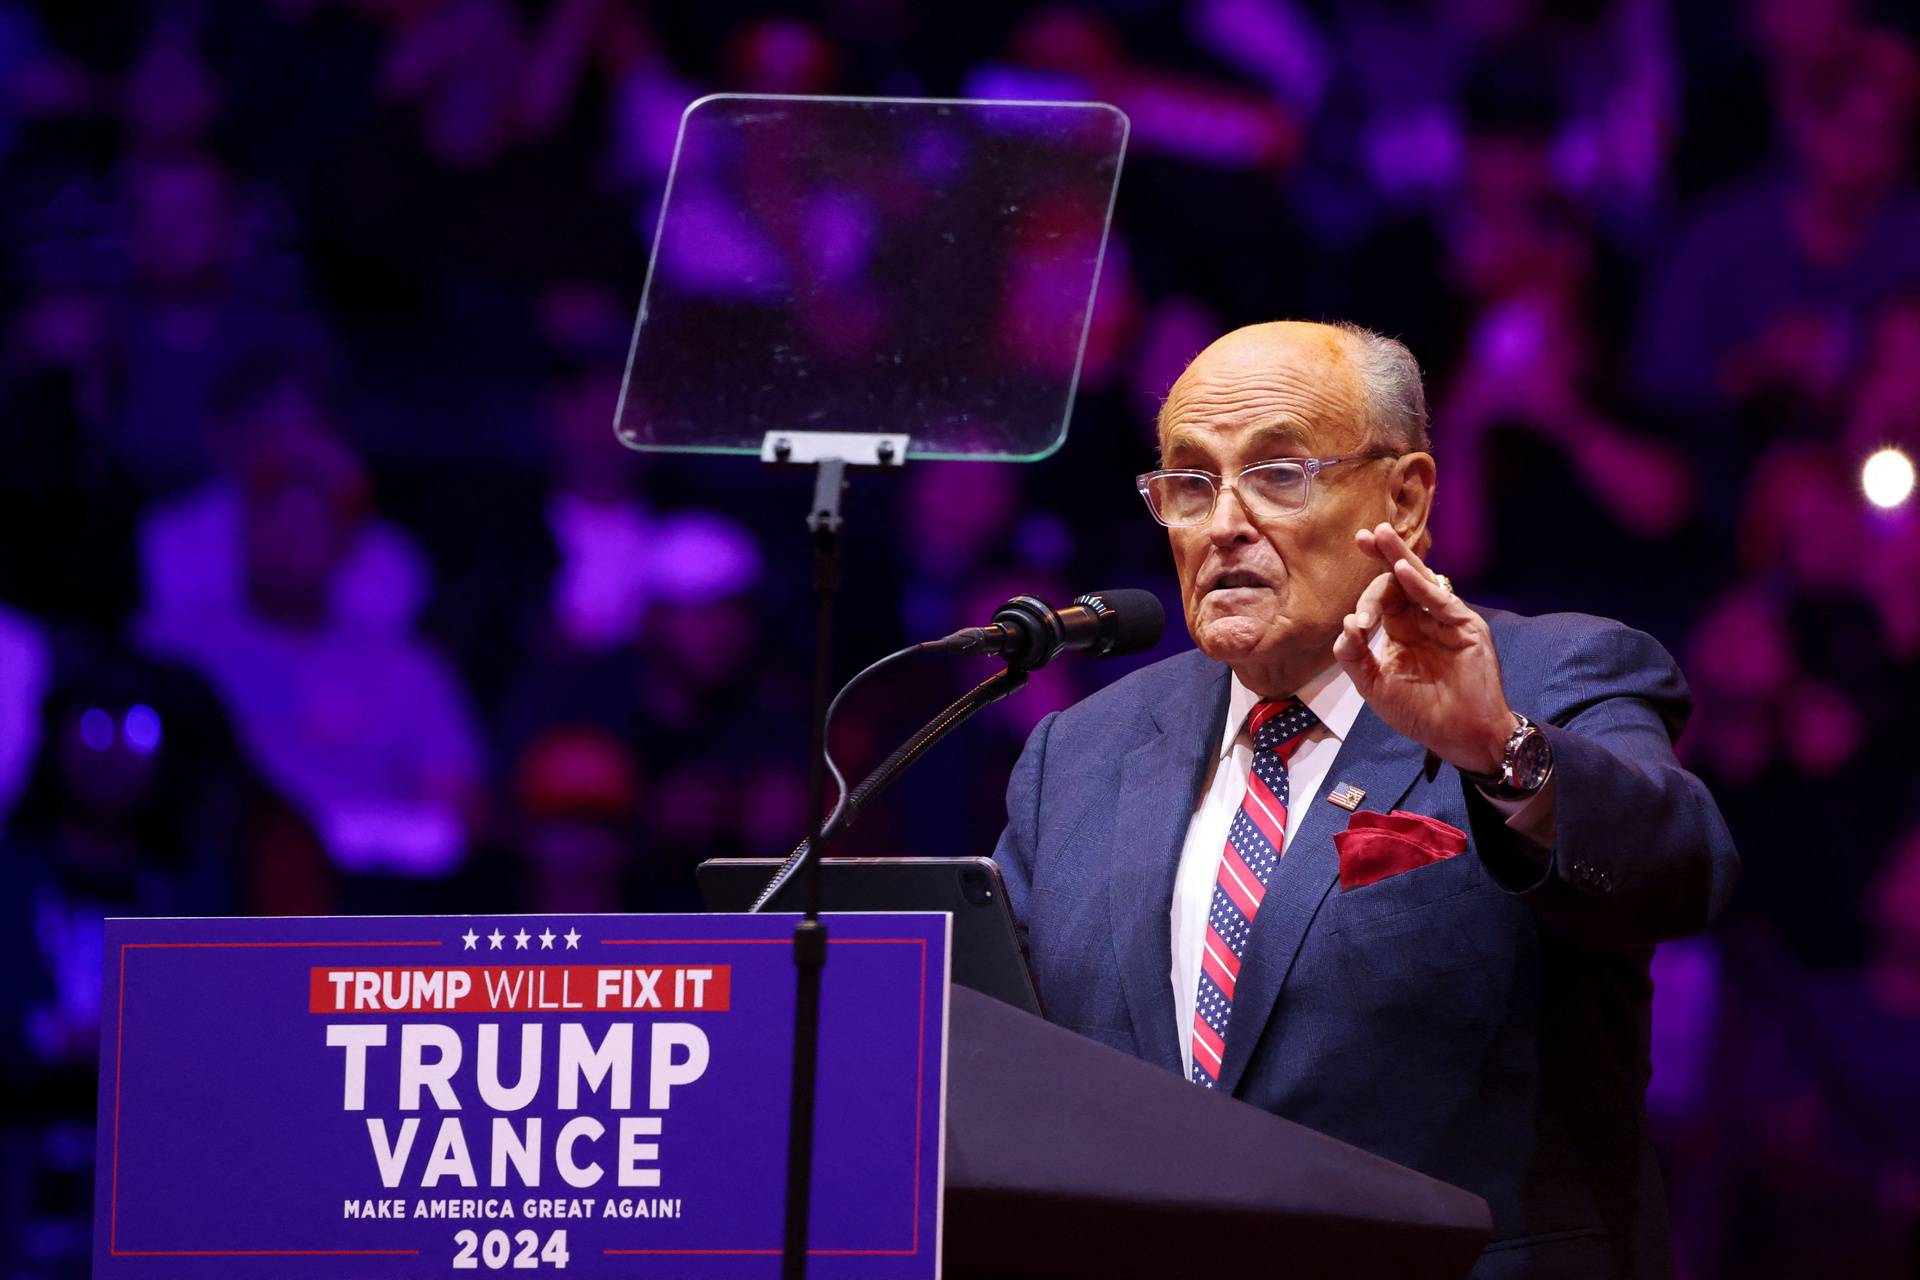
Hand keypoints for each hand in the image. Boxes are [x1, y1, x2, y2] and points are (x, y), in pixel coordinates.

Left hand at [1331, 523, 1514, 773]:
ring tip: (1381, 535)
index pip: (1383, 599)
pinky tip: (1402, 570)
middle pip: (1402, 580)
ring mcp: (1446, 621)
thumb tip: (1346, 624)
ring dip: (1400, 557)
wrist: (1458, 736)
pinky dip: (1421, 586)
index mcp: (1402, 631)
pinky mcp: (1466, 628)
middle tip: (1364, 536)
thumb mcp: (1376, 686)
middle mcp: (1424, 619)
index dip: (1366, 603)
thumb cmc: (1420, 713)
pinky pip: (1441, 601)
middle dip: (1383, 556)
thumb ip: (1355, 657)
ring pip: (1422, 581)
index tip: (1358, 627)